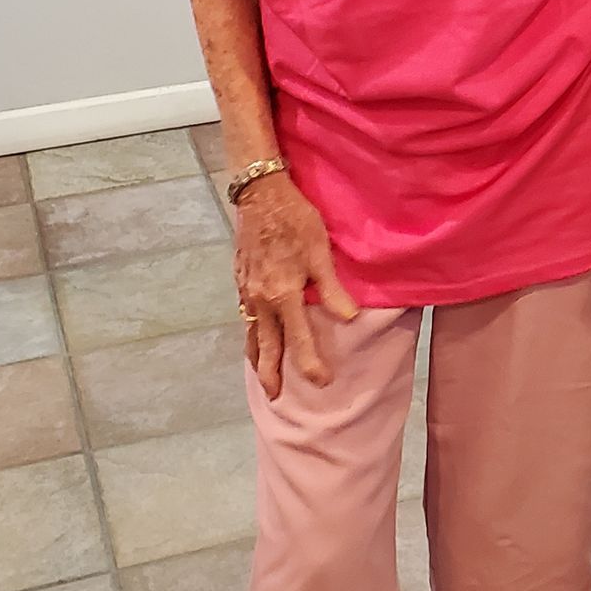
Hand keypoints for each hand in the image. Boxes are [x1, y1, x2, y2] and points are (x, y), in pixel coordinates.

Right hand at [232, 171, 358, 399]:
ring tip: (261, 373)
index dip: (310, 364)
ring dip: (256, 356)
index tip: (321, 382)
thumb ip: (332, 288)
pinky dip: (249, 333)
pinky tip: (254, 335)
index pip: (298, 340)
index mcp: (283, 295)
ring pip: (251, 333)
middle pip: (266, 346)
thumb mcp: (319, 251)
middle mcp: (261, 300)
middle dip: (270, 372)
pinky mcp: (240, 280)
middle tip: (274, 396)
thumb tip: (350, 318)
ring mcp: (247, 291)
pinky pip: (245, 316)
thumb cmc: (295, 219)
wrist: (260, 194)